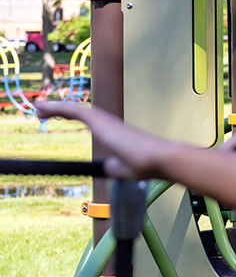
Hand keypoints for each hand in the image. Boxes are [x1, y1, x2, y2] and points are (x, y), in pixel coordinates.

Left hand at [36, 101, 174, 179]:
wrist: (158, 159)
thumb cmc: (146, 165)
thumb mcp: (123, 169)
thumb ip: (113, 165)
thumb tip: (107, 165)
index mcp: (114, 132)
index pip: (87, 119)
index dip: (68, 116)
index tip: (54, 118)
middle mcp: (108, 122)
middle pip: (79, 110)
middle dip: (58, 110)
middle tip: (40, 112)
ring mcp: (105, 120)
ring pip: (75, 108)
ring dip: (54, 107)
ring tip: (37, 108)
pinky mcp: (101, 121)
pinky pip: (75, 110)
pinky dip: (58, 107)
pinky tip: (43, 107)